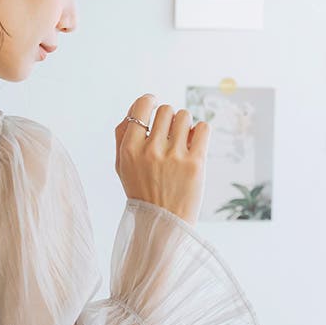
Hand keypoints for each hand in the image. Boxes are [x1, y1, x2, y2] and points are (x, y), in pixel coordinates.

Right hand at [114, 94, 210, 225]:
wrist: (162, 222)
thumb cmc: (142, 191)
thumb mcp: (122, 166)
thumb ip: (122, 136)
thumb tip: (136, 107)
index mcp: (129, 150)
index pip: (142, 106)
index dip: (150, 102)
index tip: (154, 107)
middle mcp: (150, 150)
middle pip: (166, 110)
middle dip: (168, 119)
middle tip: (168, 136)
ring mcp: (174, 156)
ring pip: (185, 116)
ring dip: (184, 126)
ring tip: (181, 143)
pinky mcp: (195, 162)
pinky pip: (203, 128)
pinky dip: (200, 133)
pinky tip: (194, 146)